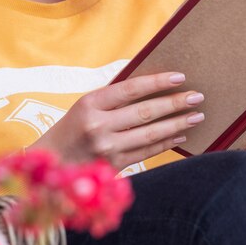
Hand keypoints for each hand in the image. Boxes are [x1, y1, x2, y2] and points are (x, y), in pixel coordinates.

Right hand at [30, 72, 203, 169]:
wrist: (48, 165)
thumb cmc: (70, 130)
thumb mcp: (84, 108)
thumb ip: (113, 100)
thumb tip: (153, 88)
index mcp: (89, 103)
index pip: (131, 88)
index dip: (157, 82)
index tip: (180, 77)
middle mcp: (98, 125)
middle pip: (145, 112)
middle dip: (175, 103)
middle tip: (197, 97)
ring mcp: (106, 148)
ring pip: (150, 133)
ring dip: (176, 124)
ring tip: (195, 116)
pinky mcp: (113, 167)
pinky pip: (146, 152)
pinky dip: (165, 143)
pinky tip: (180, 136)